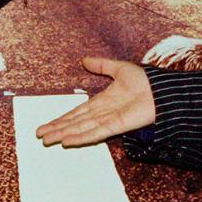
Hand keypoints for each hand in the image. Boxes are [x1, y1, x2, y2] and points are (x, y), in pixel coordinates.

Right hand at [36, 56, 154, 146]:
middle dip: (57, 129)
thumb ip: (101, 65)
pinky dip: (81, 138)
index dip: (61, 118)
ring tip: (47, 140)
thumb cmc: (145, 80)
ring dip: (63, 134)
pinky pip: (96, 133)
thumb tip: (84, 60)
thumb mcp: (119, 68)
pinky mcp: (117, 126)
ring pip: (81, 129)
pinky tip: (68, 142)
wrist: (162, 88)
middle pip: (75, 123)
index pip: (77, 112)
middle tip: (39, 136)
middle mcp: (102, 113)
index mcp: (101, 101)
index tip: (46, 125)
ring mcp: (108, 120)